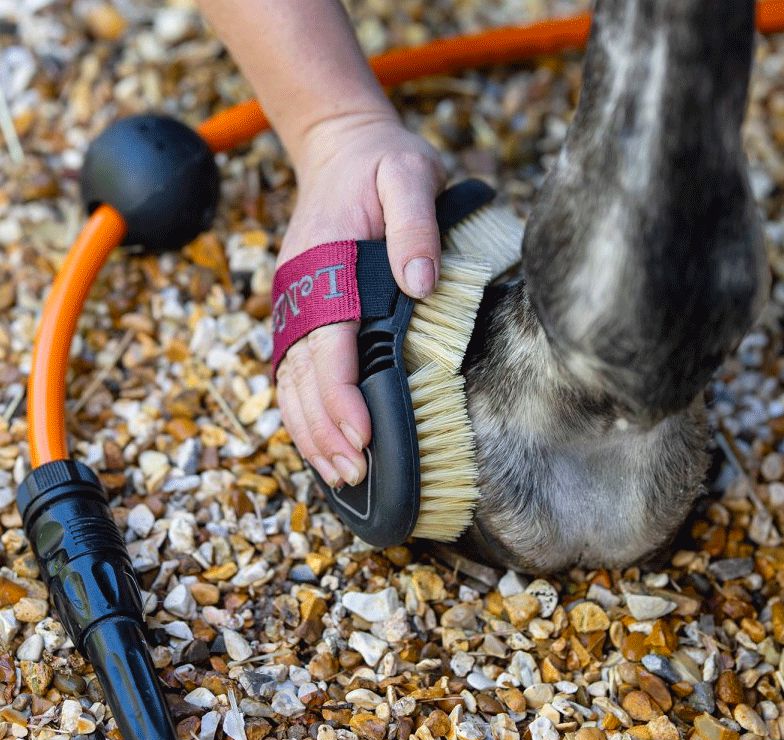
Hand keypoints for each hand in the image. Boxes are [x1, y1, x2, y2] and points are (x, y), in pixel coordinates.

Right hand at [275, 112, 445, 487]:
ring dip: (310, 430)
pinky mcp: (303, 310)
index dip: (342, 395)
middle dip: (325, 429)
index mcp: (324, 265)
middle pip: (303, 375)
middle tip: (354, 475)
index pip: (328, 343)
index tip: (363, 435)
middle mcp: (302, 292)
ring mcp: (297, 303)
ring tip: (339, 474)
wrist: (342, 148)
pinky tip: (322, 440)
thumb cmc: (381, 164)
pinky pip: (295, 370)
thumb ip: (415, 225)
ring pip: (291, 381)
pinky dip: (304, 410)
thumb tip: (420, 283)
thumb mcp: (408, 175)